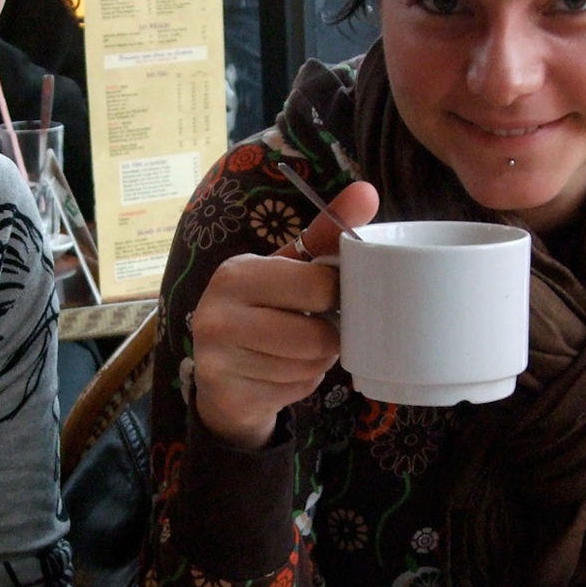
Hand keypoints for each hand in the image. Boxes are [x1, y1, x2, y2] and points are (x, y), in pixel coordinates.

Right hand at [190, 179, 378, 449]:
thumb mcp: (288, 269)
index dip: (336, 295)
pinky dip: (301, 385)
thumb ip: (326, 233)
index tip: (327, 297)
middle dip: (329, 336)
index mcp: (236, 273)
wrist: (222, 377)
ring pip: (309, 366)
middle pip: (316, 334)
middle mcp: (218, 313)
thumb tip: (367, 191)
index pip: (317, 285)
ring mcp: (218, 358)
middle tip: (316, 327)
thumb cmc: (264, 310)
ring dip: (317, 362)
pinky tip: (282, 374)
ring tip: (297, 350)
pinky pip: (294, 392)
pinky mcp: (228, 395)